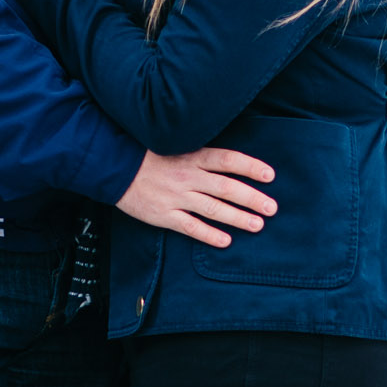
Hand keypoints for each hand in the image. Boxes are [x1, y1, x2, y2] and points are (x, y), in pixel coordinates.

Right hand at [115, 148, 276, 247]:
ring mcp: (176, 196)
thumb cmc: (148, 155)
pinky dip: (209, 234)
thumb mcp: (176, 145)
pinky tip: (226, 241)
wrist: (115, 166)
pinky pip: (190, 227)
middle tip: (272, 208)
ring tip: (257, 225)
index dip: (250, 167)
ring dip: (237, 218)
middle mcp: (188, 176)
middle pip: (226, 187)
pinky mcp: (164, 215)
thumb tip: (229, 161)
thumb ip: (201, 154)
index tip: (270, 175)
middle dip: (252, 198)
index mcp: (192, 156)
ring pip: (213, 209)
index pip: (228, 160)